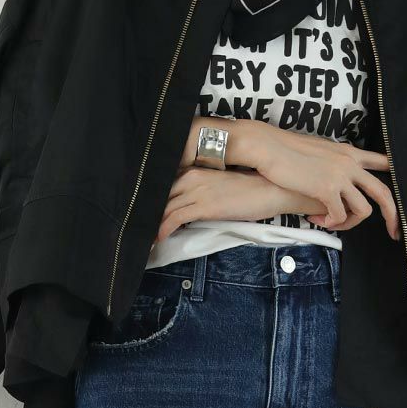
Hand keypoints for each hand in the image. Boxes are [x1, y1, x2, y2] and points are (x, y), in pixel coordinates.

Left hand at [156, 167, 332, 242]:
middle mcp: (191, 175)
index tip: (142, 212)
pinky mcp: (203, 205)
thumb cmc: (250, 189)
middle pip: (159, 194)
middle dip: (146, 211)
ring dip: (150, 224)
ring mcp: (196, 189)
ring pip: (163, 207)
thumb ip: (201, 191)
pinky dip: (162, 229)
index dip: (152, 198)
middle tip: (135, 226)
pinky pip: (174, 218)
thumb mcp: (221, 186)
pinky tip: (156, 239)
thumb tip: (188, 206)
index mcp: (195, 168)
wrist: (271, 189)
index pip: (165, 182)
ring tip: (141, 238)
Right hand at [232, 123, 398, 238]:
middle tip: (394, 232)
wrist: (269, 148)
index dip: (395, 177)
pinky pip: (339, 216)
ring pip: (363, 209)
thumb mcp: (318, 150)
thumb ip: (334, 162)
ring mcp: (340, 176)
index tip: (398, 194)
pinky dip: (330, 223)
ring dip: (350, 223)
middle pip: (383, 192)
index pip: (382, 162)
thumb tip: (336, 176)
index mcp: (349, 152)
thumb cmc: (286, 150)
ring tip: (330, 222)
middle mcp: (350, 163)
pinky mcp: (327, 189)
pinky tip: (316, 219)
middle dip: (392, 215)